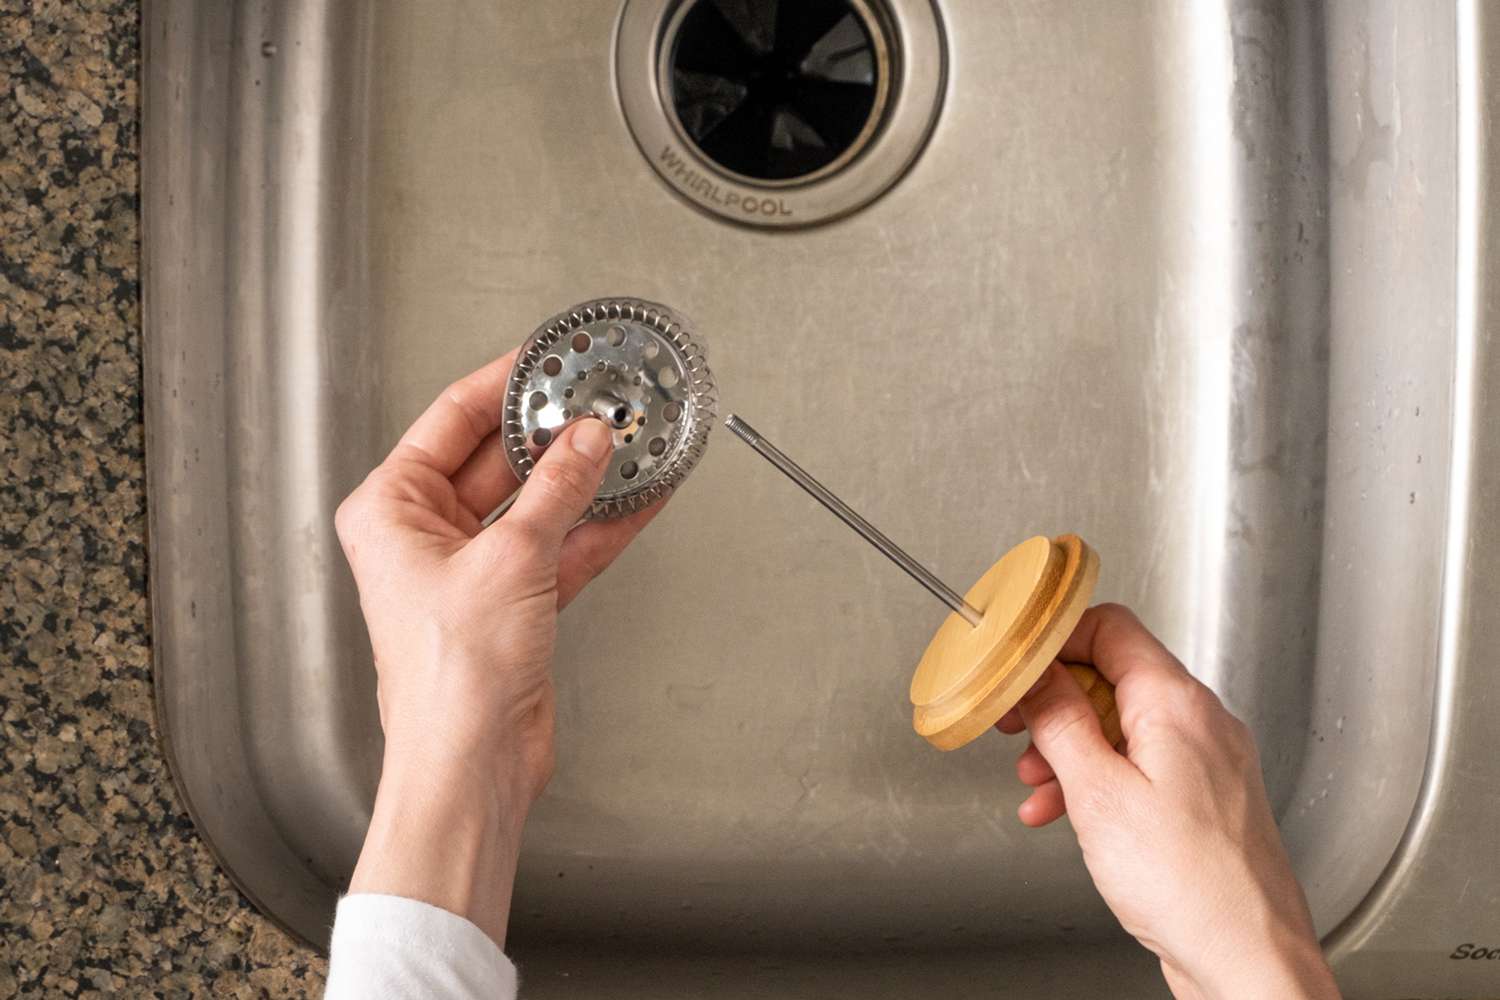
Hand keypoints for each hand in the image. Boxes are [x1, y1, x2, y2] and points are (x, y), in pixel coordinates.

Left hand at [334, 351, 662, 946]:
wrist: (473, 761)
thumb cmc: (449, 680)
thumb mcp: (511, 559)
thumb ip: (557, 490)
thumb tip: (585, 440)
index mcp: (390, 510)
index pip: (451, 419)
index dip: (503, 382)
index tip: (545, 357)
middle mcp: (425, 535)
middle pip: (499, 458)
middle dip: (554, 433)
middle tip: (599, 401)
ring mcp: (473, 568)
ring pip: (537, 501)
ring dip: (584, 478)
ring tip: (630, 442)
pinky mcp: (514, 601)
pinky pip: (561, 544)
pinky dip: (598, 524)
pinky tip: (637, 497)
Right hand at [998, 604, 1339, 999]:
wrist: (1247, 958)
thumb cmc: (1190, 886)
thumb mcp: (1097, 792)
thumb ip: (1061, 722)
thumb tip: (1037, 677)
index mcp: (1177, 704)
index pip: (1110, 627)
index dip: (1054, 640)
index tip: (1016, 665)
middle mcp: (1202, 722)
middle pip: (1113, 675)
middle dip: (1055, 700)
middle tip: (1014, 722)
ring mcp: (1208, 761)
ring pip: (1123, 724)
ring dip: (1071, 745)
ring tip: (1036, 779)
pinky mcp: (1204, 798)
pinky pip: (1141, 765)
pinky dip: (1099, 778)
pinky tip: (1066, 811)